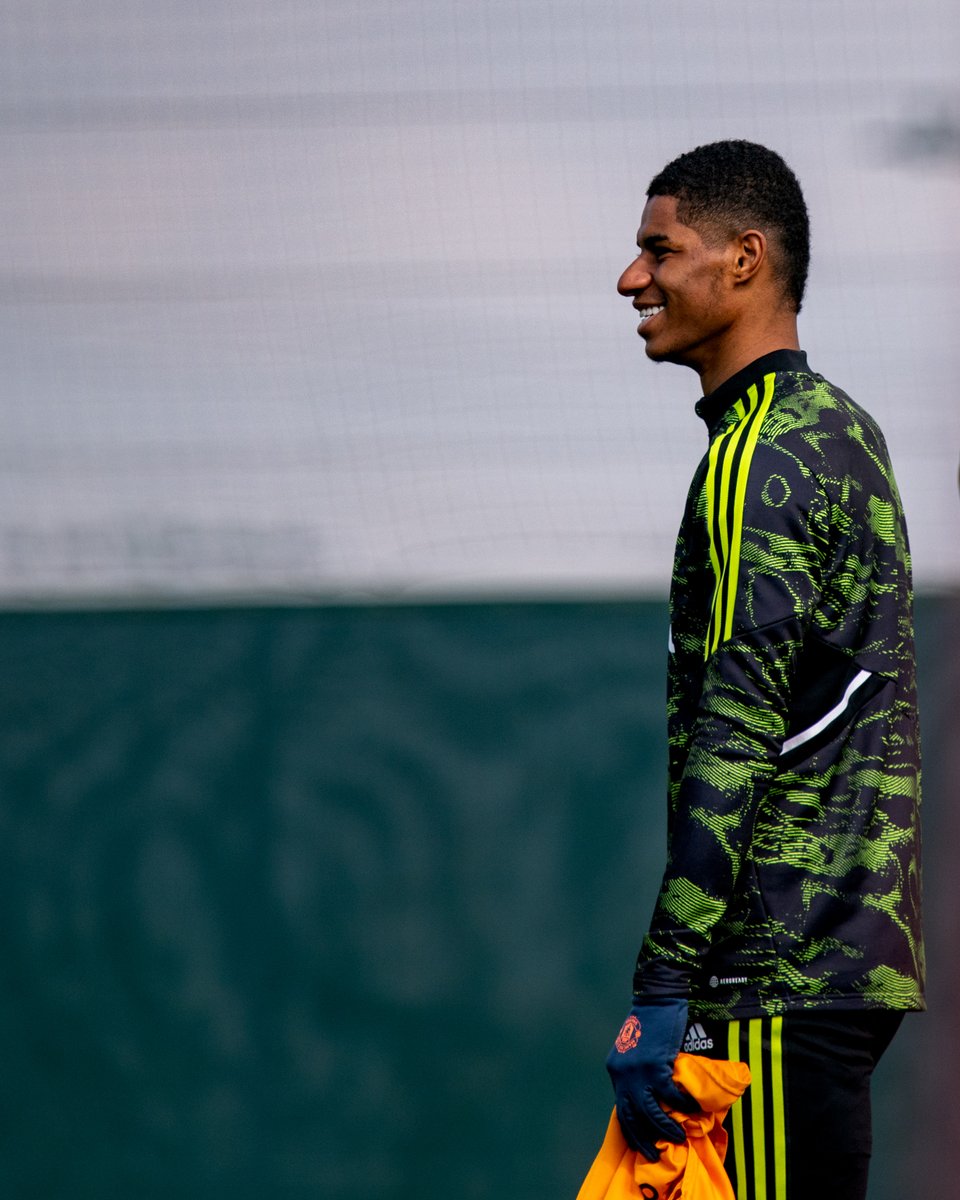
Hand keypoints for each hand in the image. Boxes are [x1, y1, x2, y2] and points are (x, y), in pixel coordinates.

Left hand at [605, 997, 697, 1160]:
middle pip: (630, 1116)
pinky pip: (670, 1095)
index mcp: (615, 1069)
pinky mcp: (655, 1066)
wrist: (657, 997)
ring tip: (678, 1137)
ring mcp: (637, 1071)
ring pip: (650, 1112)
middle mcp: (622, 1073)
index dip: (632, 1127)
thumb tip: (652, 1095)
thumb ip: (639, 1071)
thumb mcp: (636, 1048)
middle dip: (643, 1139)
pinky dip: (682, 1105)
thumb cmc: (650, 1021)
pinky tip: (693, 1109)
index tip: (642, 1142)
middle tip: (655, 1155)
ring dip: (665, 1129)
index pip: (621, 1107)